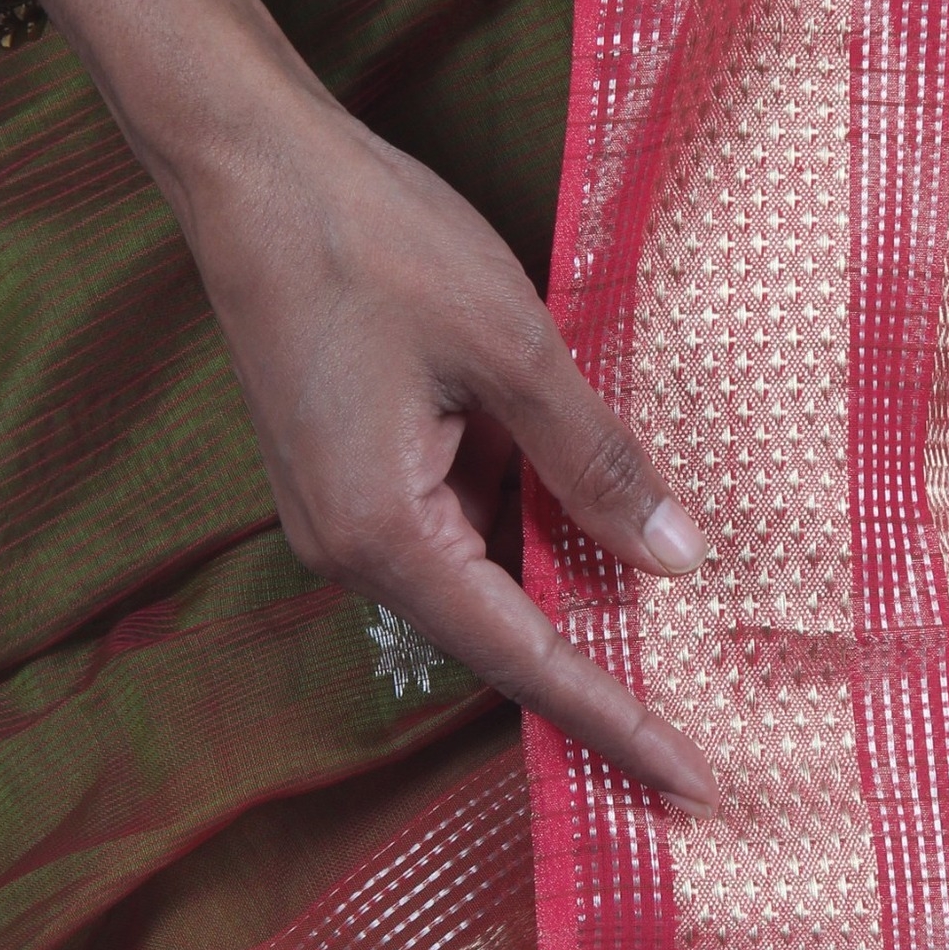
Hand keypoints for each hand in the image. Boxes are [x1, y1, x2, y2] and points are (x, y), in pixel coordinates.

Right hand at [1, 0, 718, 815]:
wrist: (249, 166)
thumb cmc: (373, 244)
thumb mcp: (512, 349)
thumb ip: (593, 462)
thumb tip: (677, 556)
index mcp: (384, 536)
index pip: (525, 659)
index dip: (615, 720)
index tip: (689, 783)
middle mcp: (349, 548)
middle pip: (496, 631)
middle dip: (596, 666)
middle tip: (699, 709)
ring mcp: (338, 510)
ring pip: (476, 572)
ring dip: (559, 577)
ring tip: (664, 601)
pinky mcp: (343, 468)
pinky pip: (448, 524)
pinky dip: (519, 520)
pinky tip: (583, 499)